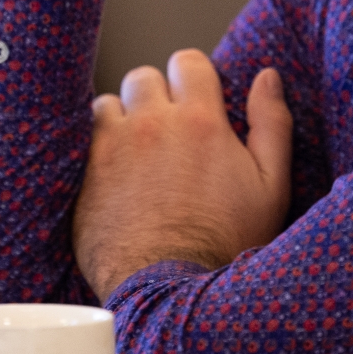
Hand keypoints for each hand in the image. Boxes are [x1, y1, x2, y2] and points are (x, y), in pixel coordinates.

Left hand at [74, 50, 291, 301]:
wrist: (169, 291)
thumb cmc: (225, 244)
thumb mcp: (271, 186)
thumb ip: (272, 123)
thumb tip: (267, 76)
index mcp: (200, 120)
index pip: (187, 62)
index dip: (192, 78)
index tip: (194, 100)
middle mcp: (152, 123)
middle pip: (144, 78)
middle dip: (155, 98)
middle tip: (165, 132)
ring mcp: (112, 145)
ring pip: (108, 104)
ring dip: (120, 120)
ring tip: (135, 153)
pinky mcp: (84, 173)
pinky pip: (80, 137)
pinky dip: (94, 147)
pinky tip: (110, 172)